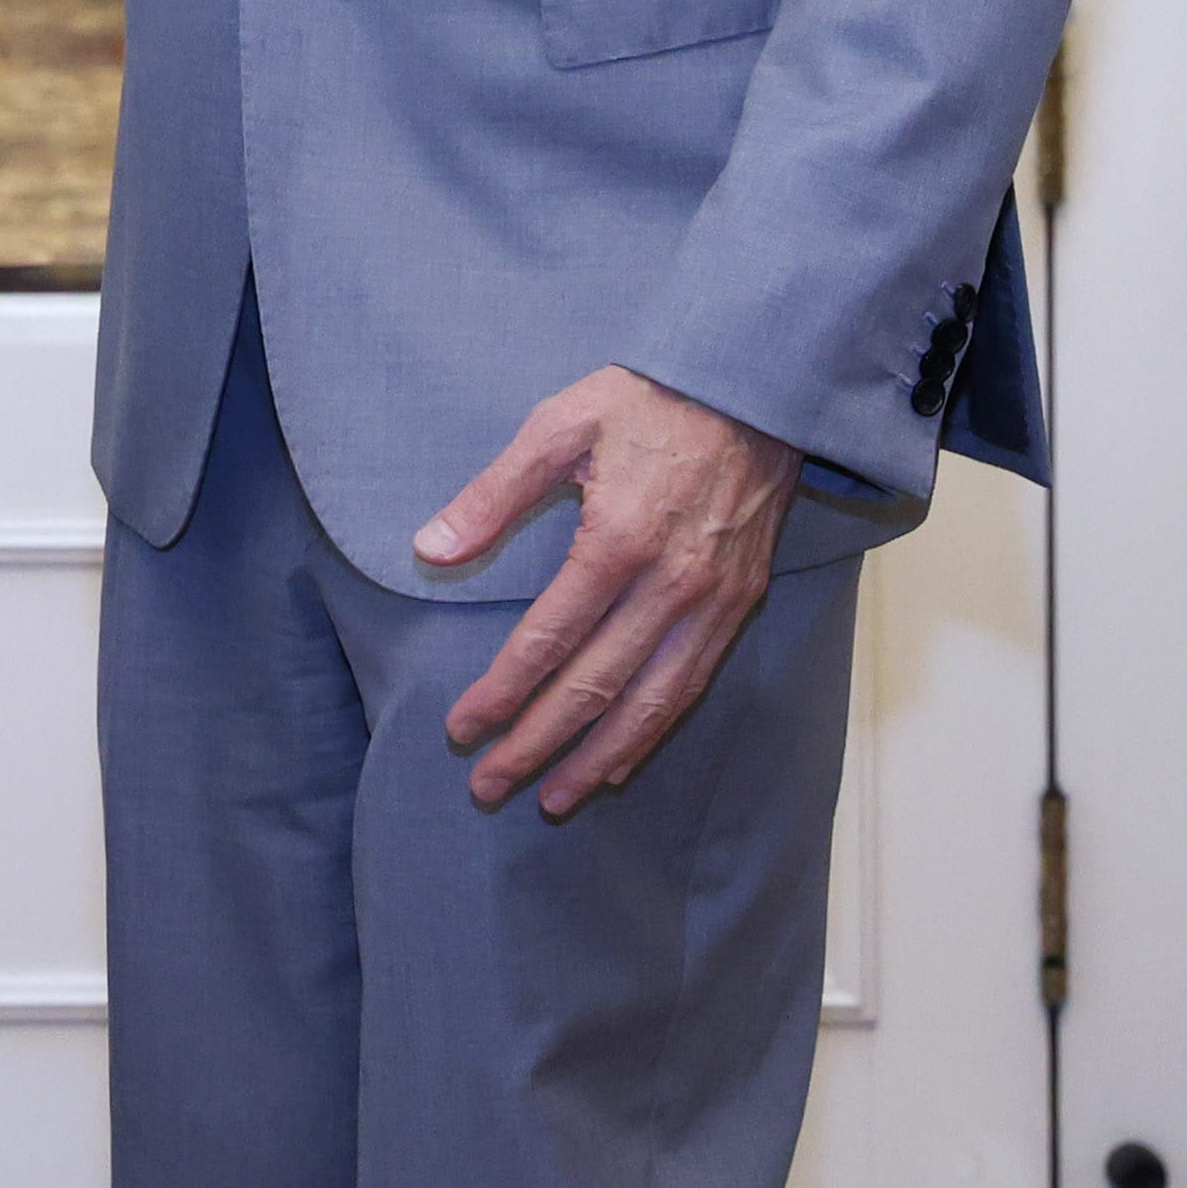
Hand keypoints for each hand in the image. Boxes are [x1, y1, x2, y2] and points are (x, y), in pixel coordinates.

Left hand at [418, 363, 797, 818]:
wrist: (756, 388)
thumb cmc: (648, 399)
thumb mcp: (558, 425)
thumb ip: (494, 495)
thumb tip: (430, 549)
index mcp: (616, 541)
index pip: (546, 641)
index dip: (500, 692)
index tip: (461, 729)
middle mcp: (668, 584)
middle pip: (593, 687)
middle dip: (536, 744)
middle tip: (487, 786)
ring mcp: (711, 600)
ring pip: (648, 702)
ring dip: (595, 758)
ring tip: (551, 798)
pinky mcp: (740, 603)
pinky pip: (692, 684)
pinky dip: (652, 731)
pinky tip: (619, 761)